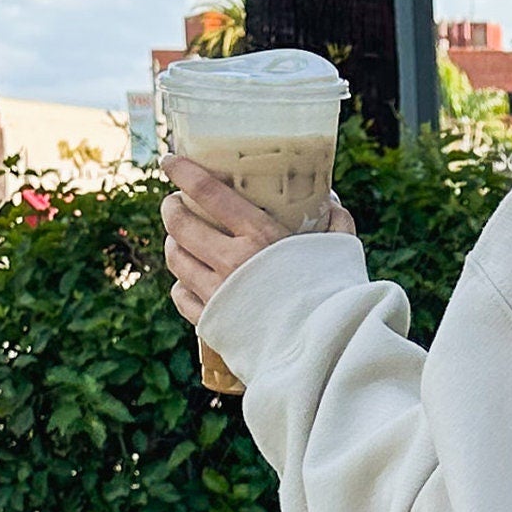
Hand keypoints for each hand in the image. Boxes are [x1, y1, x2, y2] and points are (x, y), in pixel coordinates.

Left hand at [161, 157, 354, 327]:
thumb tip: (330, 201)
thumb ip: (335, 222)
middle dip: (172, 207)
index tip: (170, 161)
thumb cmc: (338, 297)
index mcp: (260, 237)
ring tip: (181, 238)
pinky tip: (189, 279)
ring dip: (173, 243)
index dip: (184, 172)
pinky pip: (181, 296)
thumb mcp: (340, 251)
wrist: (328, 351)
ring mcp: (217, 294)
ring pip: (175, 259)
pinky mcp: (212, 323)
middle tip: (177, 202)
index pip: (208, 192)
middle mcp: (230, 262)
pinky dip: (181, 284)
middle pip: (180, 224)